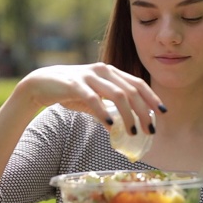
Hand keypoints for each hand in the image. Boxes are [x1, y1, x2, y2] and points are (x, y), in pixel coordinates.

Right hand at [17, 63, 163, 134]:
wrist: (40, 84)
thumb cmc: (70, 91)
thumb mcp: (93, 98)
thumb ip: (108, 108)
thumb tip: (123, 128)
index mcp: (110, 72)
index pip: (137, 83)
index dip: (152, 98)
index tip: (163, 112)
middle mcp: (103, 70)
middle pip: (131, 91)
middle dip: (143, 112)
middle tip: (149, 130)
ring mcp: (89, 76)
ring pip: (117, 95)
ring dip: (128, 115)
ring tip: (133, 132)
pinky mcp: (74, 84)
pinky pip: (94, 99)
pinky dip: (104, 112)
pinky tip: (111, 125)